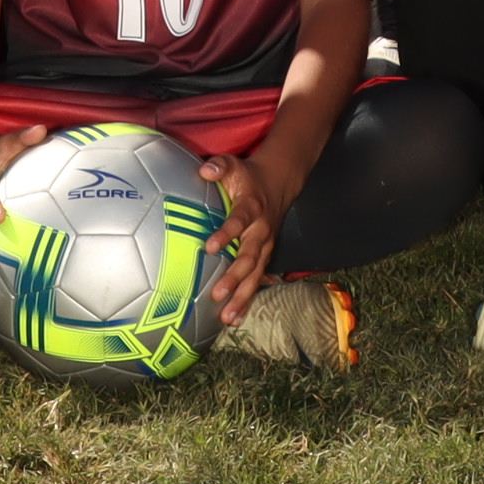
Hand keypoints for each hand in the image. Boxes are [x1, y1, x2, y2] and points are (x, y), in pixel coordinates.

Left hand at [195, 154, 292, 320]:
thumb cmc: (248, 178)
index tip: (209, 247)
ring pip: (255, 275)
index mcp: (252, 208)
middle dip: (235, 277)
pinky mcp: (264, 258)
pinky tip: (235, 318)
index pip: (239, 222)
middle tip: (218, 293)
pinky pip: (256, 281)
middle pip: (249, 257)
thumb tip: (204, 170)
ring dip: (242, 297)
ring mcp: (265, 247)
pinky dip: (247, 300)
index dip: (226, 233)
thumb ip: (219, 166)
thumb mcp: (234, 165)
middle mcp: (261, 232)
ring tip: (227, 316)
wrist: (278, 184)